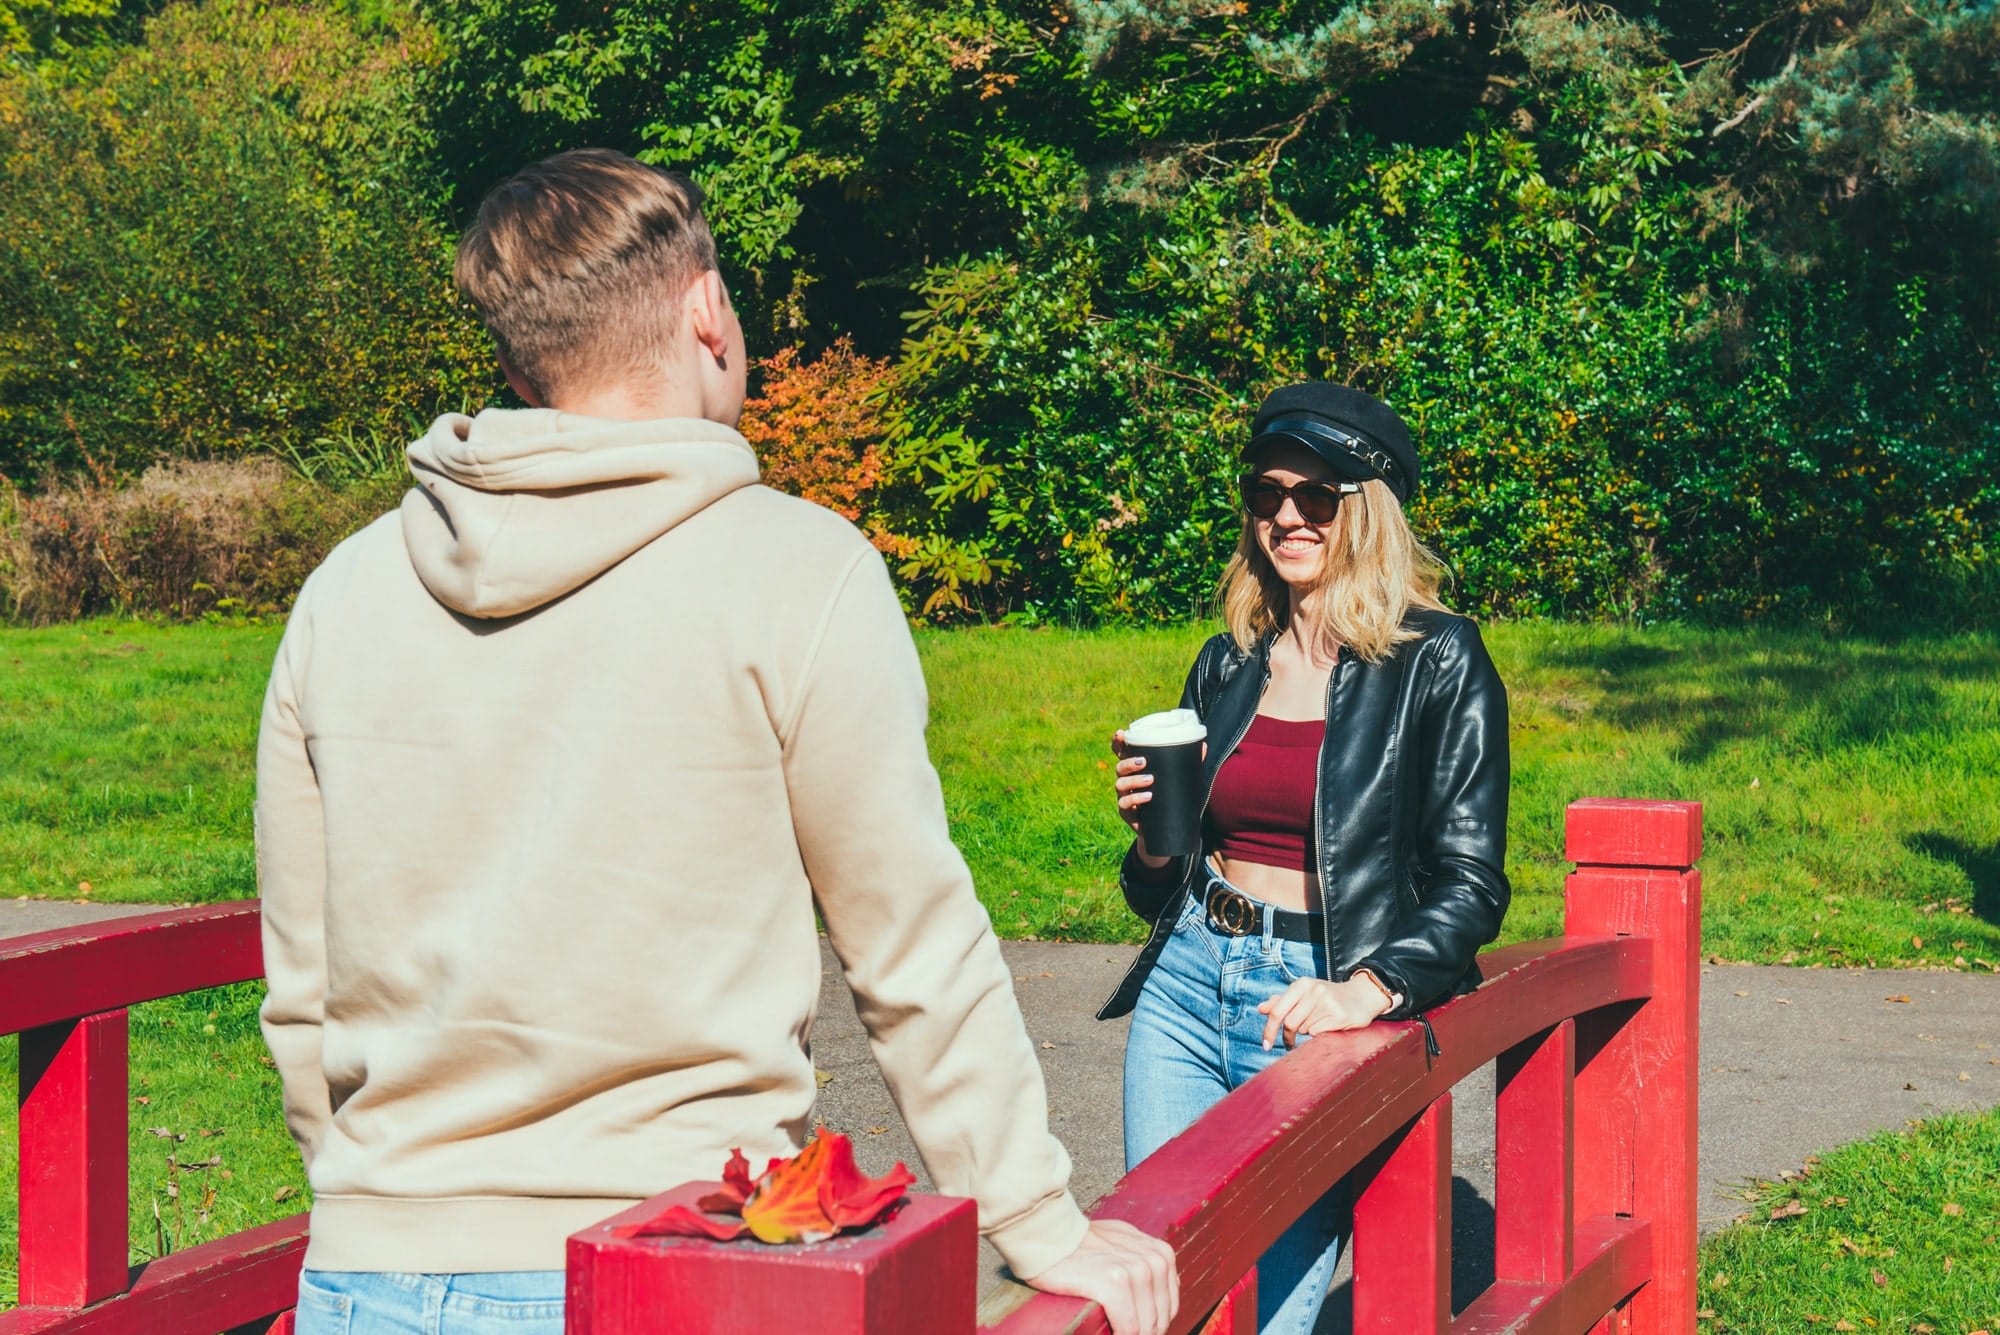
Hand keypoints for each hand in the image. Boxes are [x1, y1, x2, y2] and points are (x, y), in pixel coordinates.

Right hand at [1025, 1218, 1178, 1334]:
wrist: (1049, 1234)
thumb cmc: (1081, 1242)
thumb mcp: (1125, 1242)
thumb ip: (1147, 1263)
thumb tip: (1170, 1287)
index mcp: (1161, 1255)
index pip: (1169, 1308)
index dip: (1150, 1325)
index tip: (1131, 1326)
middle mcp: (1153, 1262)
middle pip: (1158, 1321)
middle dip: (1141, 1332)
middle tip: (1118, 1329)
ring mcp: (1135, 1272)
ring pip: (1145, 1328)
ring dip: (1130, 1334)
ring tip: (1111, 1331)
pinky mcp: (1114, 1284)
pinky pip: (1127, 1328)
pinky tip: (1107, 1332)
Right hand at [1111, 731, 1203, 868]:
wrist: (1164, 830)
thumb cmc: (1169, 799)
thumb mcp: (1178, 781)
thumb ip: (1189, 763)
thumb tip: (1203, 746)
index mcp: (1136, 769)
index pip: (1122, 753)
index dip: (1118, 742)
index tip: (1120, 733)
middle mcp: (1127, 781)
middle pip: (1119, 767)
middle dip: (1128, 762)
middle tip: (1144, 761)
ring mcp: (1124, 797)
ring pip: (1120, 784)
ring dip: (1134, 780)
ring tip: (1151, 780)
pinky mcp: (1127, 813)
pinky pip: (1125, 804)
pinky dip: (1136, 799)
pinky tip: (1148, 796)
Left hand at [1256, 976, 1393, 1049]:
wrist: (1361, 996)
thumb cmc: (1327, 997)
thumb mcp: (1304, 994)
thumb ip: (1282, 1001)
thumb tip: (1260, 1009)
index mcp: (1302, 984)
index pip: (1277, 1010)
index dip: (1269, 1030)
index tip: (1265, 1045)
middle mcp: (1314, 990)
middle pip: (1290, 1024)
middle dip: (1288, 1037)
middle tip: (1291, 1043)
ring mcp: (1328, 1002)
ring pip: (1305, 1030)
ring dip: (1307, 1033)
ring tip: (1318, 1024)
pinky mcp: (1340, 1015)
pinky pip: (1319, 1033)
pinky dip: (1319, 1035)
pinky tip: (1327, 1027)